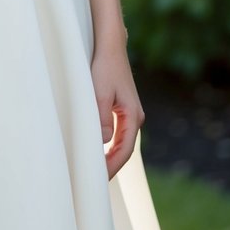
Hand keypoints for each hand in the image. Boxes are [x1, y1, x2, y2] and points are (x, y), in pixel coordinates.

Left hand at [90, 45, 144, 180]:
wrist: (111, 47)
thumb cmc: (104, 67)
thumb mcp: (99, 93)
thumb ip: (102, 118)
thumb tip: (104, 142)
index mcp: (133, 116)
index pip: (124, 151)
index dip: (111, 167)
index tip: (97, 180)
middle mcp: (136, 117)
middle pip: (125, 150)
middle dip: (111, 166)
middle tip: (93, 182)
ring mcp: (131, 113)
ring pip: (122, 142)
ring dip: (110, 157)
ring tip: (95, 171)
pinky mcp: (124, 108)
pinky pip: (119, 134)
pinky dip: (110, 145)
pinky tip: (98, 151)